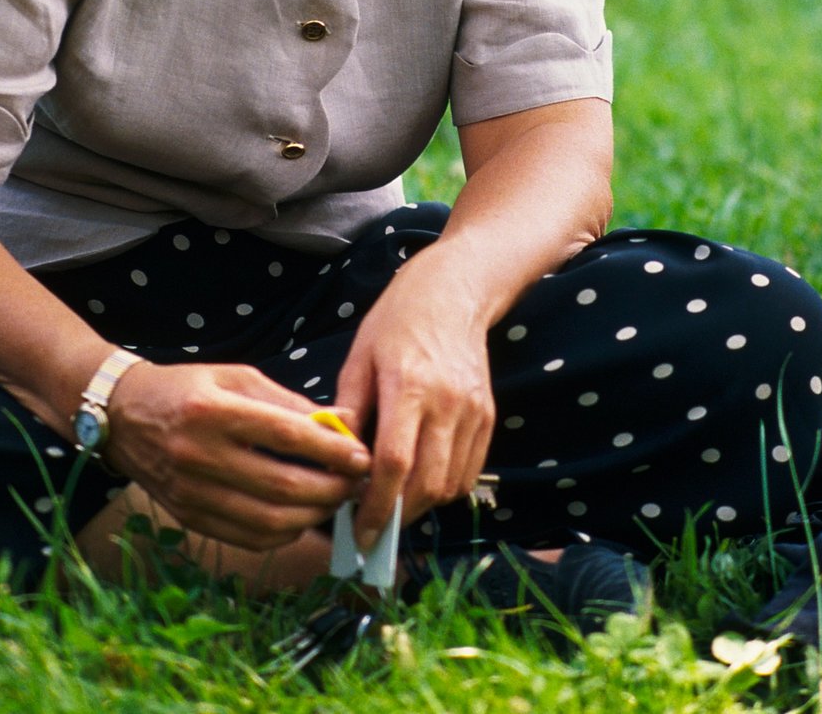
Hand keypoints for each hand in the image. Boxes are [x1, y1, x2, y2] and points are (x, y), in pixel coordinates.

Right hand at [104, 361, 370, 550]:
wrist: (124, 416)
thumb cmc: (189, 388)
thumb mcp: (237, 377)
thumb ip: (289, 403)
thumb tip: (343, 421)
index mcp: (213, 410)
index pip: (284, 435)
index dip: (329, 449)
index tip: (361, 455)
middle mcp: (200, 455)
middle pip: (280, 486)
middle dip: (329, 489)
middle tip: (356, 482)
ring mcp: (192, 492)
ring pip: (267, 520)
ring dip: (312, 516)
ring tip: (334, 500)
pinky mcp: (190, 518)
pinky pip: (248, 538)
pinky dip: (284, 533)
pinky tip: (301, 516)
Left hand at [335, 260, 495, 549]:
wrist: (453, 291)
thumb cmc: (397, 320)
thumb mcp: (360, 357)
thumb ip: (349, 411)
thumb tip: (334, 462)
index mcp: (409, 386)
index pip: (395, 463)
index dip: (376, 505)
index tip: (358, 530)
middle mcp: (447, 403)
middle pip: (427, 483)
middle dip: (397, 516)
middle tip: (372, 527)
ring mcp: (473, 411)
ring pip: (451, 485)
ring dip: (421, 506)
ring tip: (393, 504)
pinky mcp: (487, 416)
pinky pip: (469, 472)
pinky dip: (445, 488)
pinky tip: (421, 482)